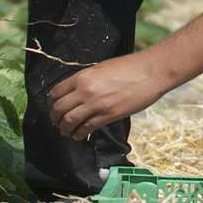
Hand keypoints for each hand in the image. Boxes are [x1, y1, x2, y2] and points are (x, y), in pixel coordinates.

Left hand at [48, 52, 175, 141]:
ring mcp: (96, 104)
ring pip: (70, 121)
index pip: (56, 92)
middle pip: (59, 108)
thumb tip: (78, 91)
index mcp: (83, 76)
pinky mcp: (108, 115)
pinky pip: (86, 128)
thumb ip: (87, 79)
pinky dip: (79, 134)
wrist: (151, 72)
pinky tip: (79, 135)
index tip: (53, 108)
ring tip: (66, 131)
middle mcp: (86, 90)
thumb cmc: (130, 66)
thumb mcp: (102, 68)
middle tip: (57, 122)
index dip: (51, 103)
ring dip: (64, 128)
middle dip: (55, 118)